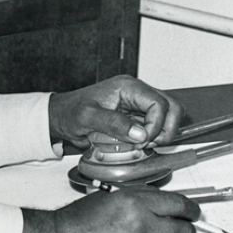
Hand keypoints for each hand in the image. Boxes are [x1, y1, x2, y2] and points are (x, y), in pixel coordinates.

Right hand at [2, 188, 199, 232]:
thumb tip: (166, 202)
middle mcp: (143, 226)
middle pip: (182, 230)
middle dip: (186, 228)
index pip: (178, 205)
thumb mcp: (114, 194)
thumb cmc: (82, 218)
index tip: (194, 211)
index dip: (191, 209)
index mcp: (137, 203)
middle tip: (184, 226)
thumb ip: (143, 197)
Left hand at [48, 75, 183, 148]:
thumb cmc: (71, 111)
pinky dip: (152, 137)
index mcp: (128, 87)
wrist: (61, 116)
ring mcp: (138, 105)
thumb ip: (114, 123)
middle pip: (171, 107)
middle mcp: (137, 93)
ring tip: (144, 145)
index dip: (157, 125)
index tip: (142, 141)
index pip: (159, 103)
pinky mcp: (136, 117)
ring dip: (161, 134)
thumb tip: (140, 133)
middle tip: (149, 144)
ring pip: (168, 117)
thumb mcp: (87, 117)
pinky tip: (138, 144)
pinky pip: (155, 126)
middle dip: (166, 129)